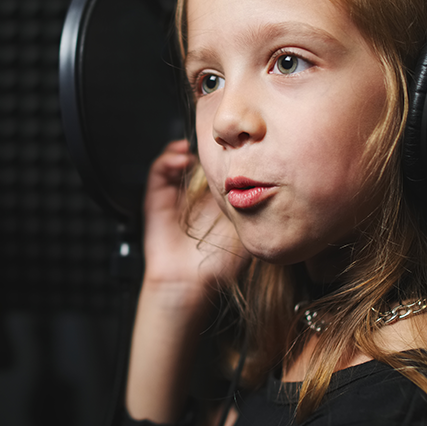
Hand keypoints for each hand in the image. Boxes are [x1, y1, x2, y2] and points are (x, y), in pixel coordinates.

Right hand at [143, 140, 246, 292]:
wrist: (189, 282)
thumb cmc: (219, 264)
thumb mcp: (247, 231)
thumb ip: (256, 211)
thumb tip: (271, 187)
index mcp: (217, 200)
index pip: (220, 168)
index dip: (225, 155)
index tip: (234, 146)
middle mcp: (195, 195)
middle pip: (198, 159)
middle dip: (204, 149)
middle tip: (214, 143)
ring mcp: (175, 194)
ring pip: (177, 160)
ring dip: (184, 150)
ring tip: (193, 149)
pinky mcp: (156, 198)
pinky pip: (158, 171)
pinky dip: (167, 160)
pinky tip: (180, 159)